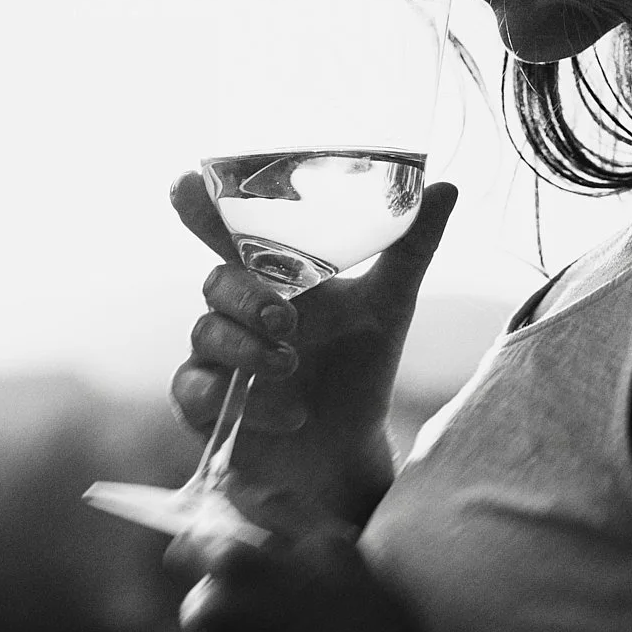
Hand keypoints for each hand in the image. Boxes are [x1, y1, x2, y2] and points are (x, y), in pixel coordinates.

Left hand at [167, 485, 436, 631]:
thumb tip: (228, 481)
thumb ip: (277, 508)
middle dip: (233, 611)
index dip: (213, 551)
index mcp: (235, 566)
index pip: (189, 544)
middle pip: (201, 605)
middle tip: (287, 625)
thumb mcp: (336, 546)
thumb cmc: (366, 622)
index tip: (246, 567)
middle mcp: (211, 615)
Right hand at [168, 173, 458, 521]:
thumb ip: (411, 246)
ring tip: (291, 365)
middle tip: (287, 318)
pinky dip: (244, 400)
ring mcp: (216, 357)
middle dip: (246, 296)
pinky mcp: (204, 406)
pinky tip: (289, 413)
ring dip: (248, 348)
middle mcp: (236, 310)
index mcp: (271, 275)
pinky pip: (198, 392)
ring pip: (205, 334)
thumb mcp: (390, 303)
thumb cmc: (359, 366)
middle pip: (215, 282)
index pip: (227, 231)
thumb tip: (447, 187)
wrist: (351, 448)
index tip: (183, 183)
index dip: (200, 206)